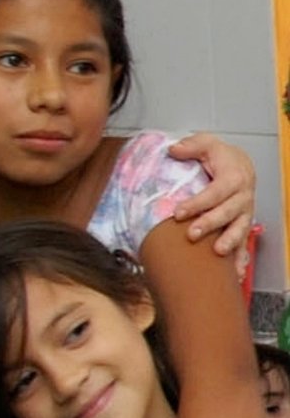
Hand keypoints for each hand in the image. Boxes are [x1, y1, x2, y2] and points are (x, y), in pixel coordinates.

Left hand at [169, 133, 255, 267]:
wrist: (241, 165)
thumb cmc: (220, 157)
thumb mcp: (206, 143)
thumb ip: (191, 145)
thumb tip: (173, 149)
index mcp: (234, 178)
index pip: (214, 192)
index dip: (197, 203)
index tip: (177, 213)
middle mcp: (243, 197)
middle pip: (227, 213)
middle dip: (210, 224)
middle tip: (191, 234)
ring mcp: (244, 213)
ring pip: (240, 229)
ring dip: (229, 242)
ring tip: (217, 253)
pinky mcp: (243, 224)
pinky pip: (244, 243)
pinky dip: (240, 259)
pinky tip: (234, 274)